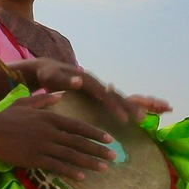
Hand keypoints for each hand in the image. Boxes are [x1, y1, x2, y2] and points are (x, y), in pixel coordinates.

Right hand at [0, 93, 114, 178]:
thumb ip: (44, 101)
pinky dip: (71, 171)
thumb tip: (60, 96)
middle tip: (114, 156)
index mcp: (49, 117)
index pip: (78, 126)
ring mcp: (43, 145)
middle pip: (79, 141)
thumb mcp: (26, 103)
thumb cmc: (6, 116)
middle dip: (98, 149)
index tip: (109, 139)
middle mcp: (50, 131)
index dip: (95, 133)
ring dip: (90, 161)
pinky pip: (56, 166)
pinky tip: (82, 175)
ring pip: (71, 155)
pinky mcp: (34, 158)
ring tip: (104, 167)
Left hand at [29, 62, 163, 123]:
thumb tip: (79, 80)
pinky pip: (110, 100)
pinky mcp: (93, 93)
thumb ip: (65, 79)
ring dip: (128, 107)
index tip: (125, 119)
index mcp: (87, 81)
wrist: (46, 69)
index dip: (115, 107)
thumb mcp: (52, 76)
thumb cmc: (47, 74)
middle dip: (129, 107)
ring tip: (142, 118)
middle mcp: (95, 83)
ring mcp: (95, 88)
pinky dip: (120, 107)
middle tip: (142, 119)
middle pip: (115, 96)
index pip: (104, 95)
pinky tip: (127, 117)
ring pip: (115, 97)